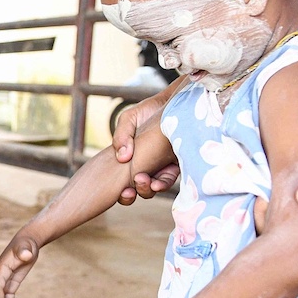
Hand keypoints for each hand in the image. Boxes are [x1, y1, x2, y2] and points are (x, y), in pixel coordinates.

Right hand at [0, 234, 39, 297]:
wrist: (28, 242)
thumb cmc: (26, 243)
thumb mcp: (26, 246)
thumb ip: (24, 251)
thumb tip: (25, 255)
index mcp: (1, 268)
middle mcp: (0, 275)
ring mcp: (4, 279)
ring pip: (1, 297)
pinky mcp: (10, 282)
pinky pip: (8, 296)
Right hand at [111, 88, 179, 205]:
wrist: (175, 101)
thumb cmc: (149, 111)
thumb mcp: (129, 119)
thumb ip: (121, 136)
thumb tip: (122, 158)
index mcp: (129, 159)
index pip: (120, 182)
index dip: (120, 192)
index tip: (121, 190)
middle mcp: (144, 167)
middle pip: (135, 190)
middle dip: (130, 195)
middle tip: (129, 191)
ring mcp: (160, 167)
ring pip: (152, 189)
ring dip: (146, 190)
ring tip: (144, 181)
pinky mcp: (177, 165)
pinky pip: (168, 181)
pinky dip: (162, 185)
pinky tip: (157, 183)